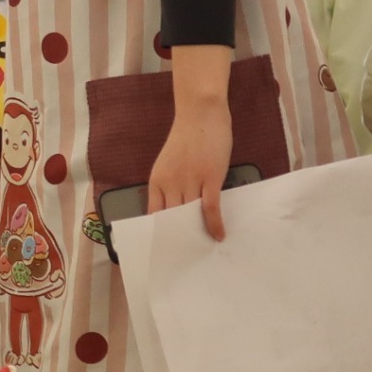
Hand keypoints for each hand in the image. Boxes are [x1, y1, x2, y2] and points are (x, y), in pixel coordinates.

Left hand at [147, 93, 232, 241]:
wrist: (200, 113)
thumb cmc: (188, 137)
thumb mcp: (170, 163)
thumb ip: (171, 184)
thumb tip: (177, 208)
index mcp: (157, 180)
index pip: (153, 214)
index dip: (157, 233)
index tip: (163, 249)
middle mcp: (169, 183)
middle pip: (170, 219)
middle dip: (177, 239)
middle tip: (185, 258)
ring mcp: (189, 181)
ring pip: (189, 215)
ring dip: (196, 234)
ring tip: (202, 251)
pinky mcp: (210, 177)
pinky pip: (209, 207)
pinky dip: (213, 224)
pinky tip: (219, 235)